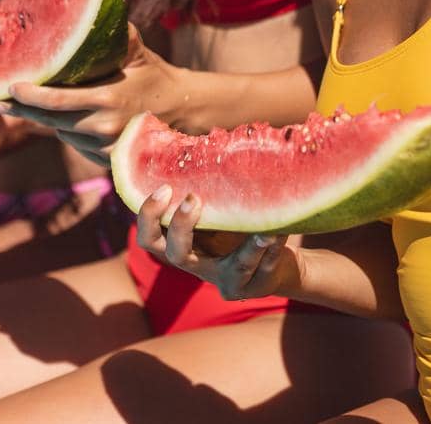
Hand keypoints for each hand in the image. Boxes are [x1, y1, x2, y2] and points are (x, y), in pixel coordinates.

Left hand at [0, 25, 186, 165]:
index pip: (56, 101)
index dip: (29, 96)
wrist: (184, 111)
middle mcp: (104, 128)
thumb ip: (116, 34)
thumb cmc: (156, 76)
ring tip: (38, 104)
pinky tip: (69, 120)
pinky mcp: (108, 161)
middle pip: (52, 121)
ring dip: (51, 121)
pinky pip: (77, 146)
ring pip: (63, 134)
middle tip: (2, 100)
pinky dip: (70, 133)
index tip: (9, 87)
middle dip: (26, 110)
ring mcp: (106, 148)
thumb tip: (101, 1)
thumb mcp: (138, 51)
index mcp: (107, 100)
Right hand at [134, 186, 301, 300]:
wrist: (274, 267)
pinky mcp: (254, 288)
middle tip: (193, 198)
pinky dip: (274, 249)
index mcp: (184, 246)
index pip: (150, 239)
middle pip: (175, 255)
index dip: (149, 216)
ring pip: (235, 267)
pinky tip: (281, 233)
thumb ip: (209, 192)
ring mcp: (227, 281)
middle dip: (182, 226)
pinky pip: (265, 268)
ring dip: (250, 247)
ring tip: (264, 231)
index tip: (164, 187)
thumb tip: (203, 143)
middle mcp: (199, 266)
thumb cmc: (240, 231)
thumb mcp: (220, 214)